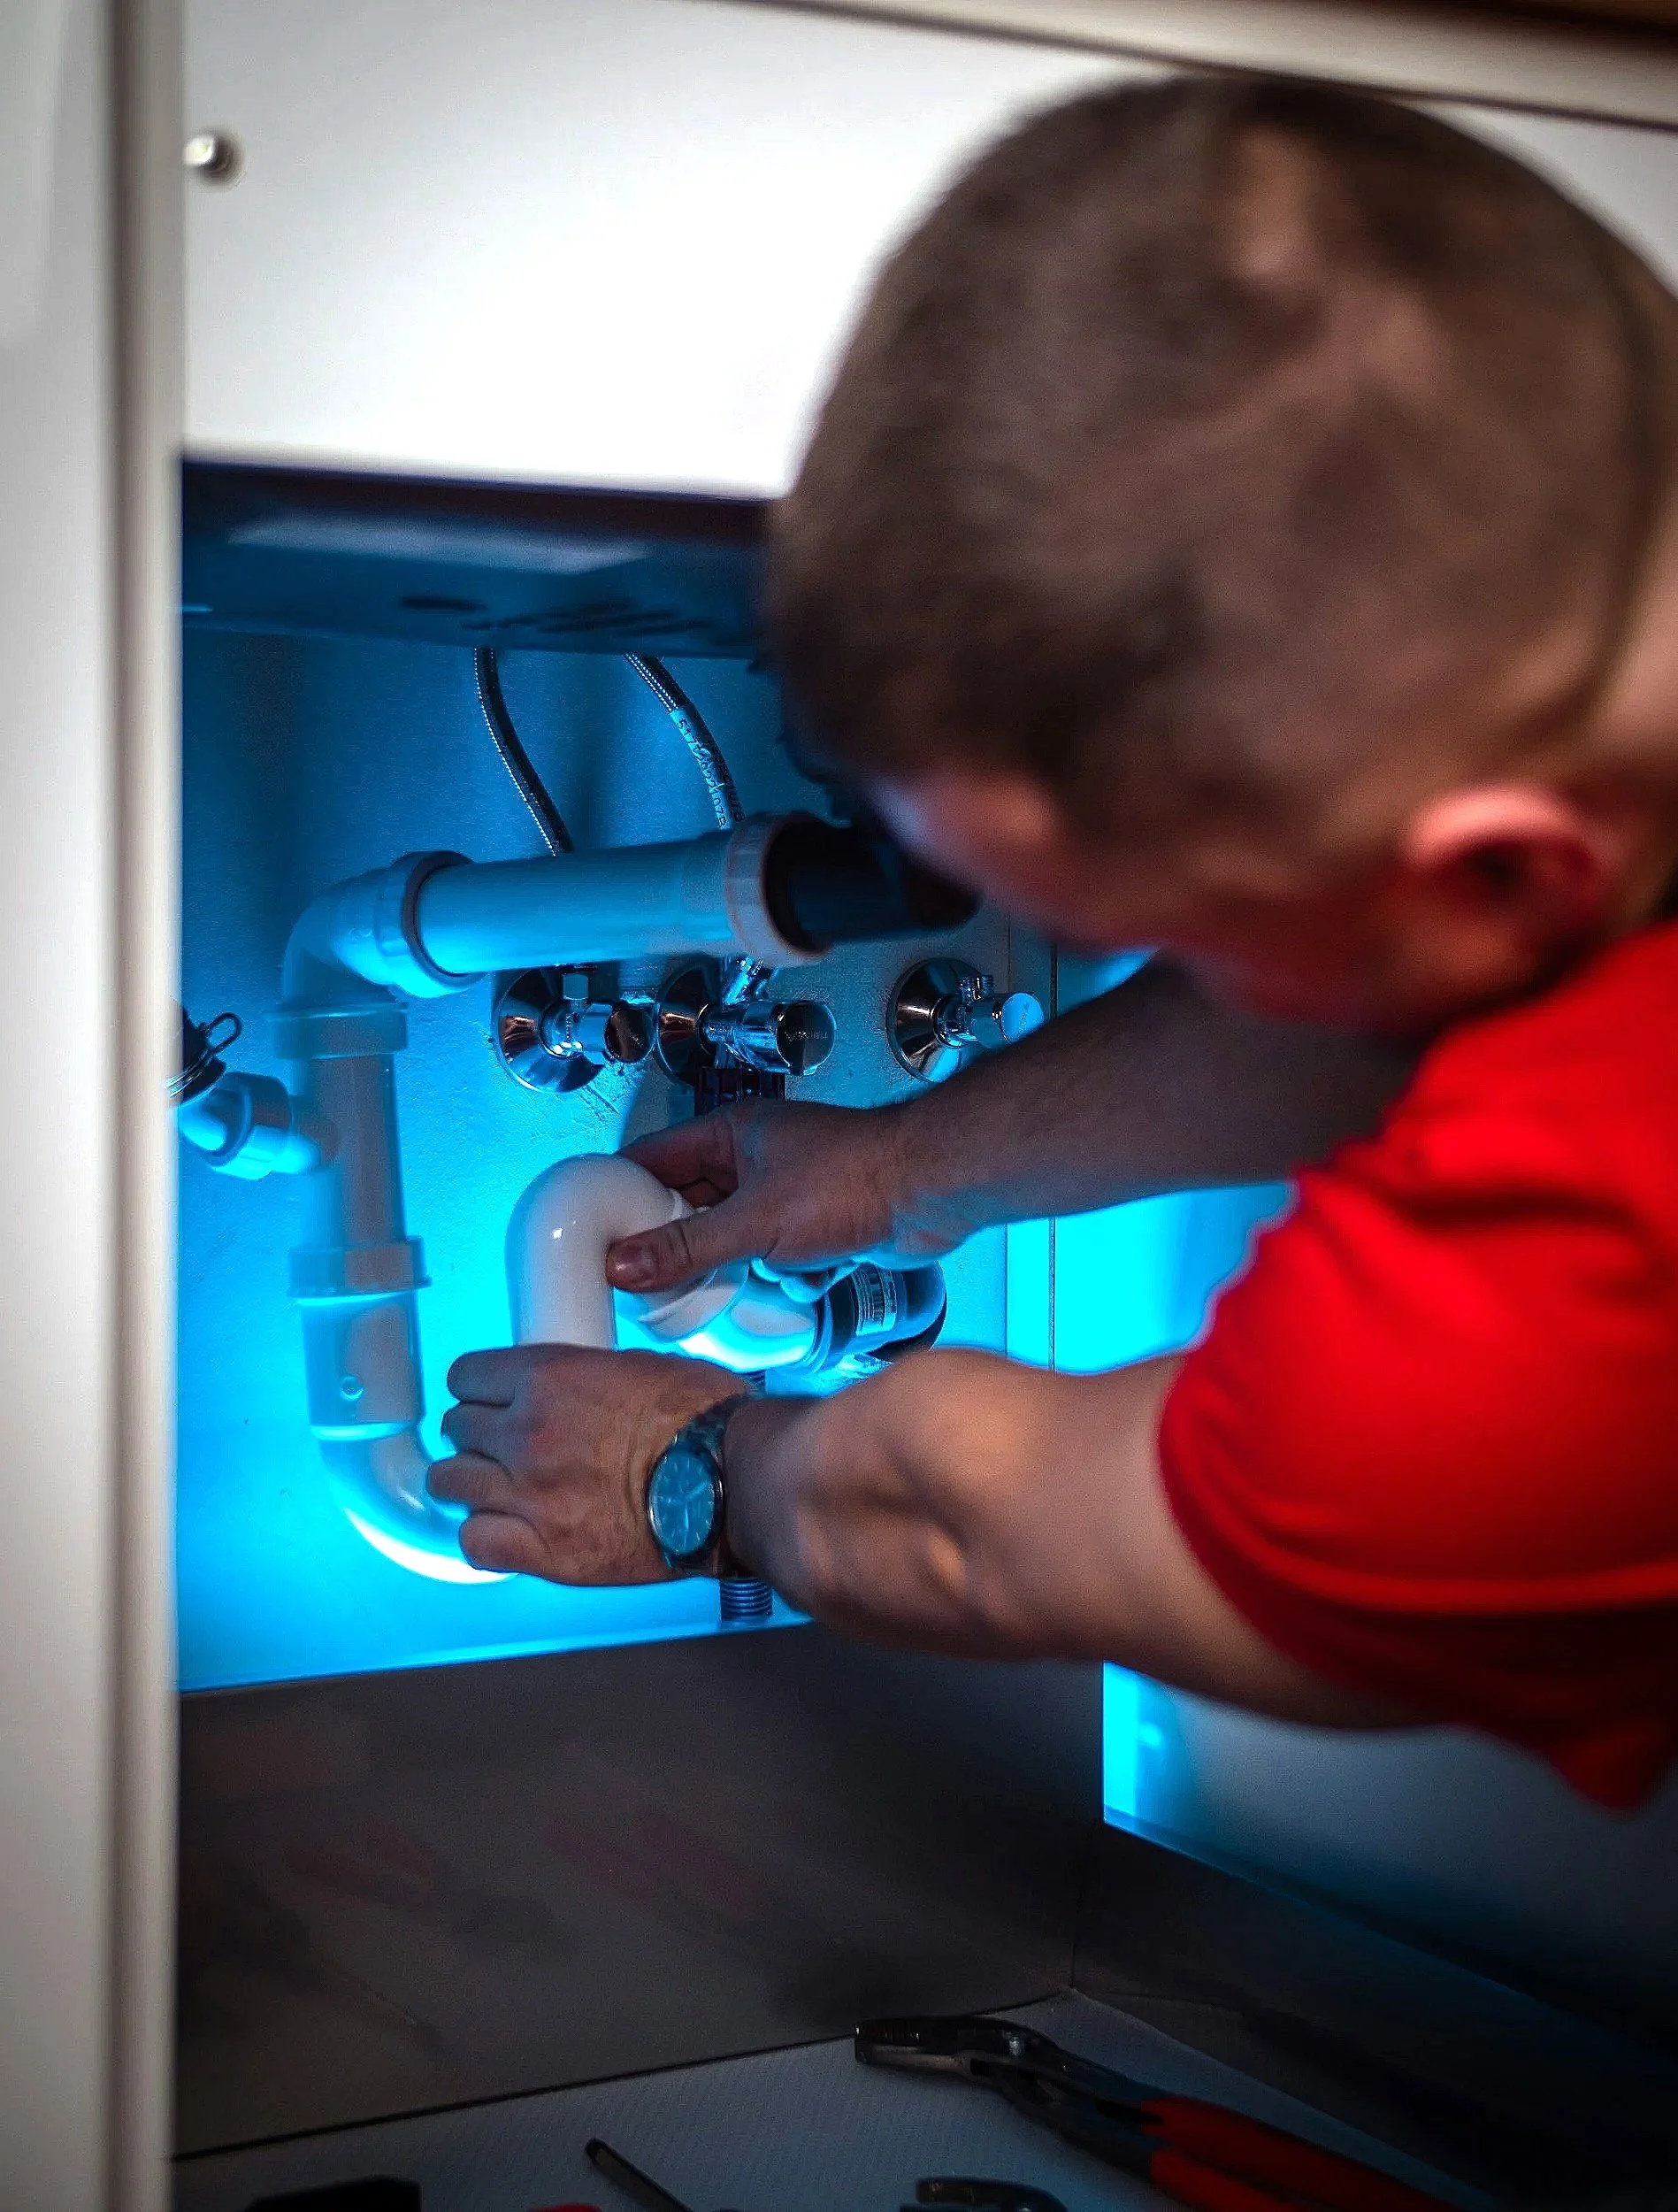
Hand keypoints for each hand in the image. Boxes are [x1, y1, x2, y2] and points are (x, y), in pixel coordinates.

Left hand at [432, 1345, 740, 1581]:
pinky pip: (475, 1542)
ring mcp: (528, 1494)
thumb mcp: (639, 1366)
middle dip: (477, 1434)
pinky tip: (506, 1530)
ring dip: (471, 1482)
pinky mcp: (545, 1551)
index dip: (477, 1388)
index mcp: (547, 1377)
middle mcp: (524, 1433)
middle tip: (503, 1444)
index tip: (489, 1398)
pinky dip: (485, 1536)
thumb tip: (573, 1388)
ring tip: (496, 1488)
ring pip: (451, 1483)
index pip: (466, 1375)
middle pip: (456, 1429)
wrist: (733, 1482)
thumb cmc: (704, 1421)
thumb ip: (585, 1378)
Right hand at [606, 1099, 965, 1296]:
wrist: (930, 1190)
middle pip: (688, 1204)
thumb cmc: (852, 1179)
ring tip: (719, 1287)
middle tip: (646, 1282)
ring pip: (731, 1235)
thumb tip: (623, 1265)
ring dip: (730, 1264)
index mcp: (728, 1135)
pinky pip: (772, 1254)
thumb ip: (687, 1247)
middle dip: (676, 1244)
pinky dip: (777, 1273)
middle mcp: (751, 1157)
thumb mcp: (753, 1223)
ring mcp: (783, 1190)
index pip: (651, 1159)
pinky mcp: (814, 1223)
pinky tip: (789, 1282)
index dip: (620, 1196)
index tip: (595, 1236)